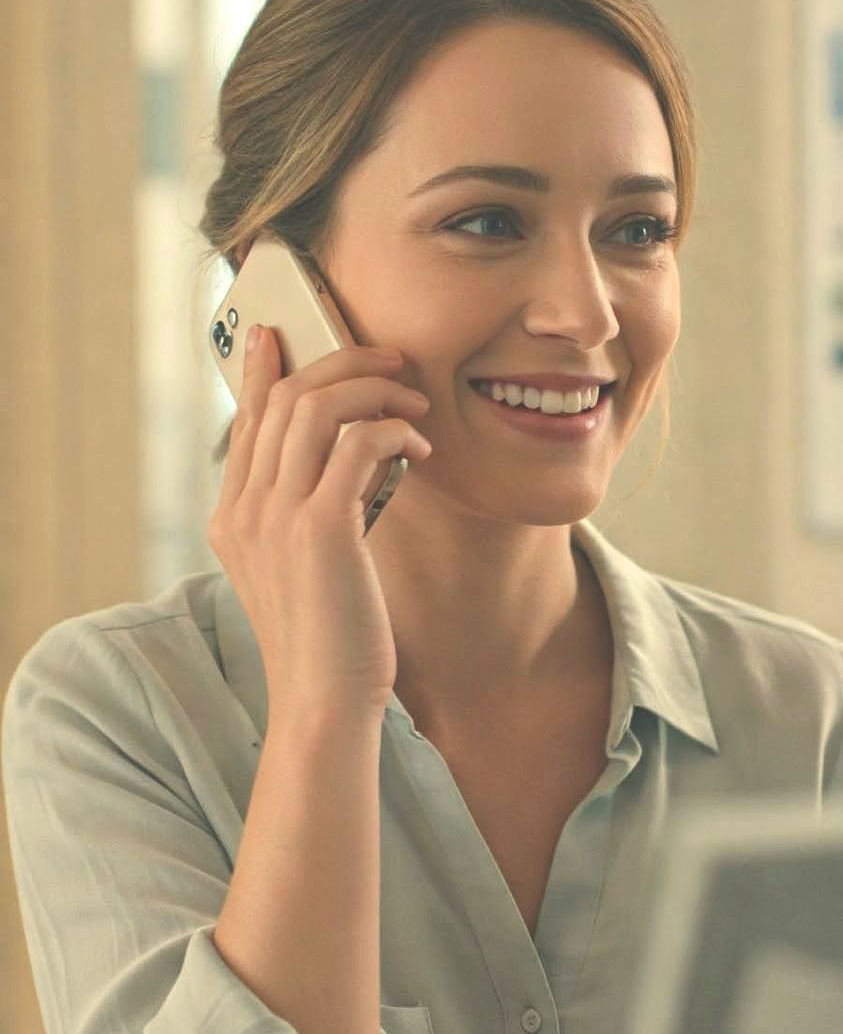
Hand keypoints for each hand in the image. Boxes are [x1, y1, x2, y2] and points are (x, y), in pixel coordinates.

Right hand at [207, 327, 432, 721]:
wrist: (325, 701)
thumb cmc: (331, 640)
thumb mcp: (306, 570)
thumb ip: (312, 515)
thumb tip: (353, 463)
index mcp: (232, 518)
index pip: (247, 421)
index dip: (266, 370)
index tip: (283, 333)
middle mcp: (244, 510)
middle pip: (283, 398)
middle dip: (341, 364)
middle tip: (393, 362)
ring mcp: (277, 517)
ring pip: (317, 408)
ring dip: (372, 389)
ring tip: (413, 399)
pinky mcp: (322, 529)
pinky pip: (358, 445)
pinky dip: (393, 431)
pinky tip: (419, 448)